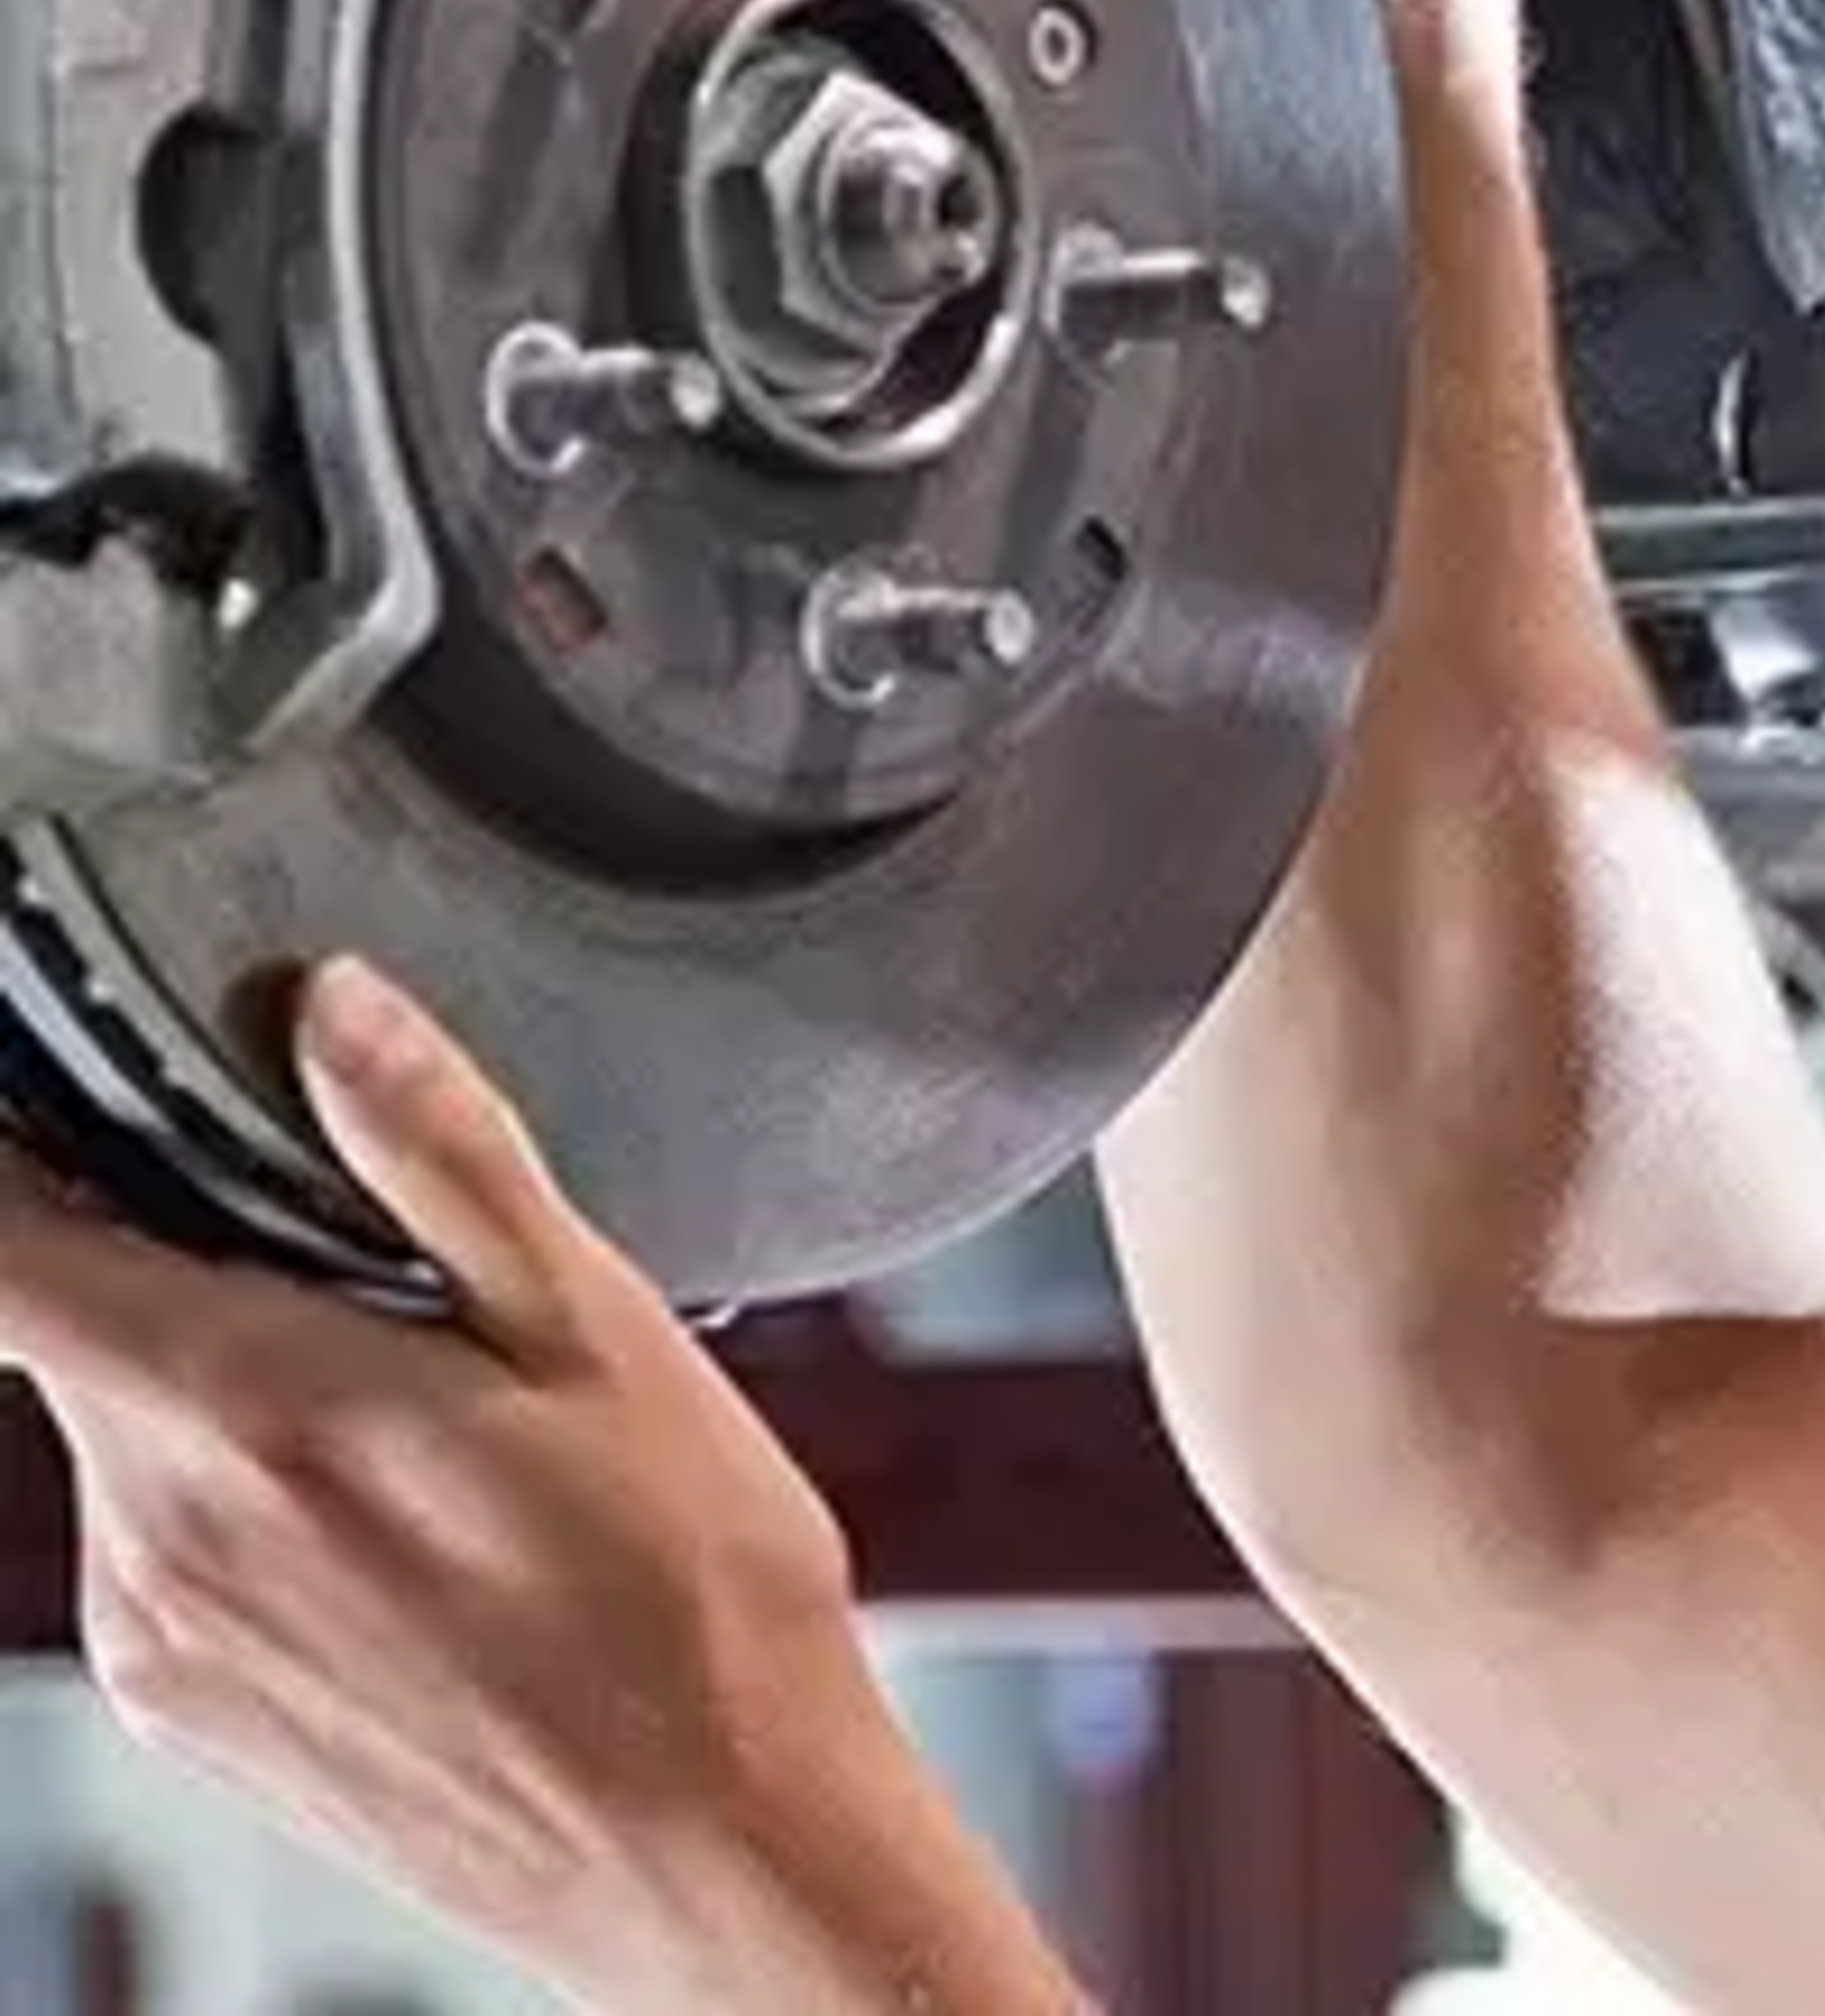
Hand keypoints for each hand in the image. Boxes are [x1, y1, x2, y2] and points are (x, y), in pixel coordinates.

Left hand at [0, 962, 1072, 2012]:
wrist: (717, 1855)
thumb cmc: (692, 1603)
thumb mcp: (606, 1337)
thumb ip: (447, 1157)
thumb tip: (333, 1004)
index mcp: (247, 1409)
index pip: (1, 1237)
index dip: (14, 1137)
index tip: (87, 1087)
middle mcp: (157, 1535)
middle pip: (76, 1325)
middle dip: (194, 1259)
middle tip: (386, 1268)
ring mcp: (159, 1639)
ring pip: (132, 1431)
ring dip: (234, 1384)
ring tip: (434, 1415)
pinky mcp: (188, 1712)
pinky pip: (168, 1542)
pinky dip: (252, 1492)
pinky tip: (417, 1522)